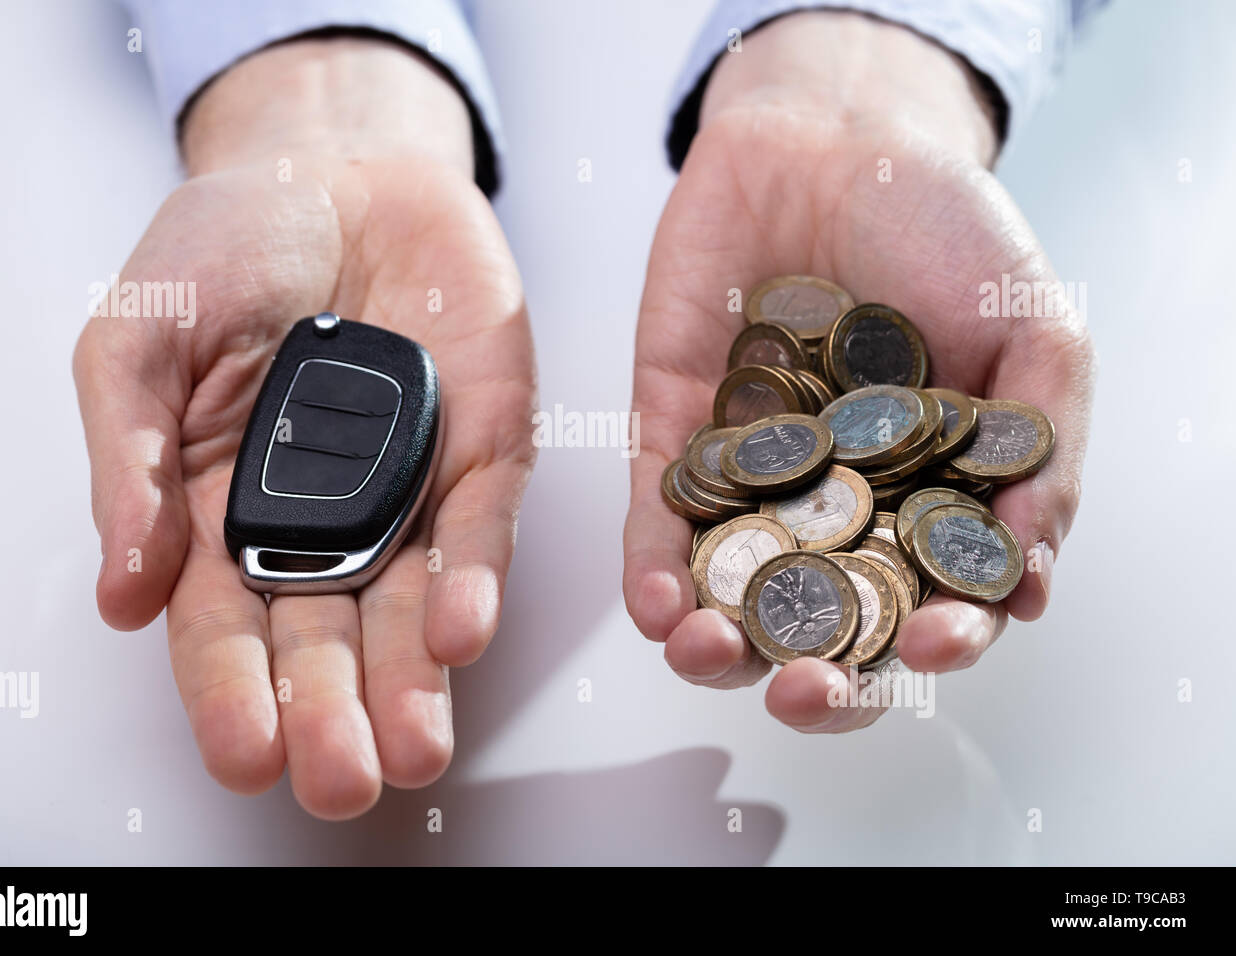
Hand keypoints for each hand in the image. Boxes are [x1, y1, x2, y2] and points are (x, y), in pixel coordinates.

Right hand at [73, 40, 535, 816]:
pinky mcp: (483, 449)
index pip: (226, 627)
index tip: (247, 751)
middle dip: (332, 713)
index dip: (233, 692)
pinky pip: (480, 523)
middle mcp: (323, 523)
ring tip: (411, 747)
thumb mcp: (140, 336)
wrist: (337, 168)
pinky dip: (472, 577)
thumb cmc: (228, 249)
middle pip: (325, 639)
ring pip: (412, 607)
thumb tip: (120, 587)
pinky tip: (460, 632)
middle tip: (339, 778)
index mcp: (224, 512)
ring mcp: (410, 492)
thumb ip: (128, 457)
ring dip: (413, 680)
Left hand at [623, 13, 1093, 731]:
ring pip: (732, 596)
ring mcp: (754, 482)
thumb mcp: (1033, 330)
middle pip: (826, 629)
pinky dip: (652, 573)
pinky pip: (658, 525)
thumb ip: (1040, 454)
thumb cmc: (944, 230)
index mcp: (932, 499)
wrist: (831, 140)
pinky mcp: (675, 443)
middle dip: (816, 680)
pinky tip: (656, 607)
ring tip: (710, 651)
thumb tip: (1027, 585)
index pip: (935, 603)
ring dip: (717, 645)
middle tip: (803, 691)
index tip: (929, 645)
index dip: (936, 641)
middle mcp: (840, 507)